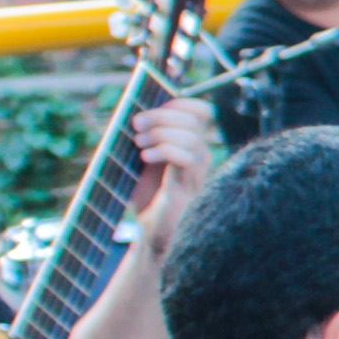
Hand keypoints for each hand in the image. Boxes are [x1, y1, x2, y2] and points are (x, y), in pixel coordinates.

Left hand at [128, 99, 219, 227]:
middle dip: (162, 115)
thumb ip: (147, 137)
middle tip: (136, 125)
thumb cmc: (146, 199)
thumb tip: (136, 114)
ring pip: (193, 137)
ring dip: (161, 133)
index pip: (202, 111)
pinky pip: (187, 158)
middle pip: (196, 119)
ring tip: (139, 143)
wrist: (149, 235)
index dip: (181, 103)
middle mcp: (200, 156)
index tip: (152, 111)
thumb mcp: (144, 160)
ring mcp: (197, 172)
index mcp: (190, 145)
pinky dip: (164, 150)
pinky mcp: (188, 187)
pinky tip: (145, 157)